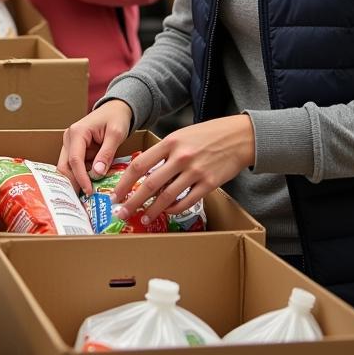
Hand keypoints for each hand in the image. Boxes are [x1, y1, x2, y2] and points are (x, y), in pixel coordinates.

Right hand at [58, 100, 133, 194]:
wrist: (116, 109)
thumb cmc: (116, 118)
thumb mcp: (116, 134)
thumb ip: (106, 153)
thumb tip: (97, 173)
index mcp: (77, 133)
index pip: (74, 160)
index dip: (80, 178)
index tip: (89, 192)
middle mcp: (69, 139)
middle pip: (65, 166)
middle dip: (72, 183)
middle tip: (82, 202)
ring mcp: (71, 145)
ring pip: (68, 169)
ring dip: (76, 182)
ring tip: (85, 199)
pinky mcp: (76, 151)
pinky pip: (76, 168)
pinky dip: (81, 178)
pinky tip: (88, 190)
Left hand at [109, 116, 255, 224]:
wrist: (238, 136)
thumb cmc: (207, 135)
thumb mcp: (180, 136)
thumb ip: (163, 152)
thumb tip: (144, 173)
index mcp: (169, 142)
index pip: (139, 165)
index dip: (124, 182)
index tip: (115, 194)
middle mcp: (180, 157)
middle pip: (149, 184)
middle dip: (132, 202)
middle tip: (121, 213)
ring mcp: (195, 171)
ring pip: (167, 196)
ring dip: (152, 210)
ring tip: (142, 219)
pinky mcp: (209, 183)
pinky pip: (187, 201)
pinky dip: (174, 209)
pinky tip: (166, 212)